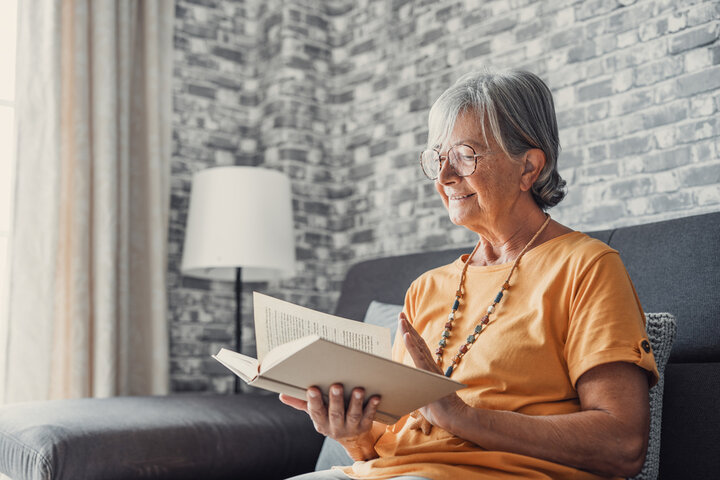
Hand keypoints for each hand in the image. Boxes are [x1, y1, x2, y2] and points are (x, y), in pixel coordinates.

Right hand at [279, 384, 379, 441]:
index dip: (313, 401)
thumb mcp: (316, 414)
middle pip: (335, 414)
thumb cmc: (330, 419)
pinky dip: (372, 407)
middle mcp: (335, 427)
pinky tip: (375, 397)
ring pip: (353, 415)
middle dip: (335, 400)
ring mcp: (351, 428)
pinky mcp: (365, 426)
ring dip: (356, 402)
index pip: (315, 412)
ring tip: (358, 389)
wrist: (352, 440)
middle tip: (336, 385)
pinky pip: (369, 416)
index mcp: (321, 423)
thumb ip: (301, 403)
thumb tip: (282, 395)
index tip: (312, 388)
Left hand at [399, 312, 467, 428]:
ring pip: (418, 346)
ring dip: (408, 331)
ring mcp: (430, 368)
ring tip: (401, 319)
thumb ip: (412, 390)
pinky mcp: (429, 374)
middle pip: (418, 342)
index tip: (404, 323)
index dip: (411, 335)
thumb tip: (399, 390)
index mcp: (429, 369)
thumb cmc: (439, 411)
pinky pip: (418, 356)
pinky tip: (405, 335)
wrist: (455, 418)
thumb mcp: (420, 397)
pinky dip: (411, 345)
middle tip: (401, 314)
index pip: (419, 348)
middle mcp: (431, 365)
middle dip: (408, 328)